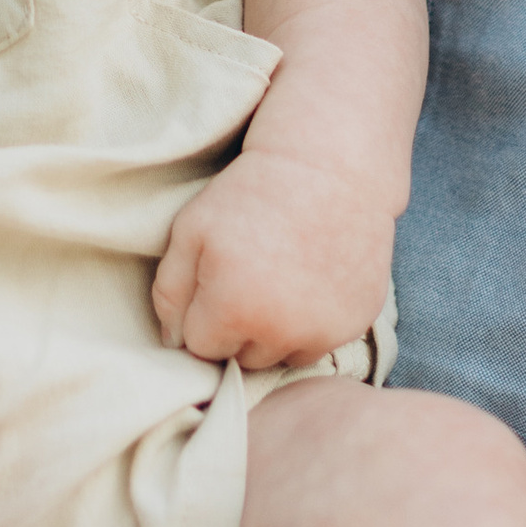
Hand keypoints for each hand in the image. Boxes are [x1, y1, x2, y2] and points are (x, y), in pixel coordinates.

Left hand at [153, 144, 398, 374]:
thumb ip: (169, 292)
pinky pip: (320, 344)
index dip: (203, 314)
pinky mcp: (356, 324)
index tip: (217, 280)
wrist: (328, 168)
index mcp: (232, 312)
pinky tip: (310, 280)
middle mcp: (280, 333)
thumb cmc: (251, 194)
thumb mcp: (191, 230)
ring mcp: (324, 332)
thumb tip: (173, 341)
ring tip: (280, 281)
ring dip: (275, 332)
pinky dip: (311, 323)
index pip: (200, 348)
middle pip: (243, 358)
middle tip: (250, 277)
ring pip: (283, 356)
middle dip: (238, 329)